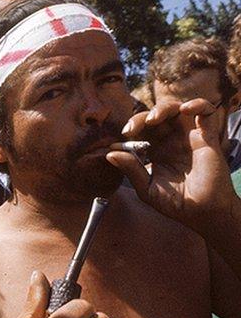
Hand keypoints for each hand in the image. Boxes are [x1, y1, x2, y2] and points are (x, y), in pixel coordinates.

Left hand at [107, 99, 237, 234]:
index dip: (129, 130)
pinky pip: (206, 112)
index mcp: (155, 150)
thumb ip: (130, 170)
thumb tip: (110, 153)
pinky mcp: (207, 137)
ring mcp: (188, 137)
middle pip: (154, 117)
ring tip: (153, 119)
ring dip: (163, 108)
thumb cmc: (175, 203)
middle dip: (140, 118)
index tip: (118, 140)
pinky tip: (186, 109)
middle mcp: (171, 140)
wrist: (202, 213)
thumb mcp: (146, 188)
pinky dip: (197, 104)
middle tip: (131, 129)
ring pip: (176, 109)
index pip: (140, 131)